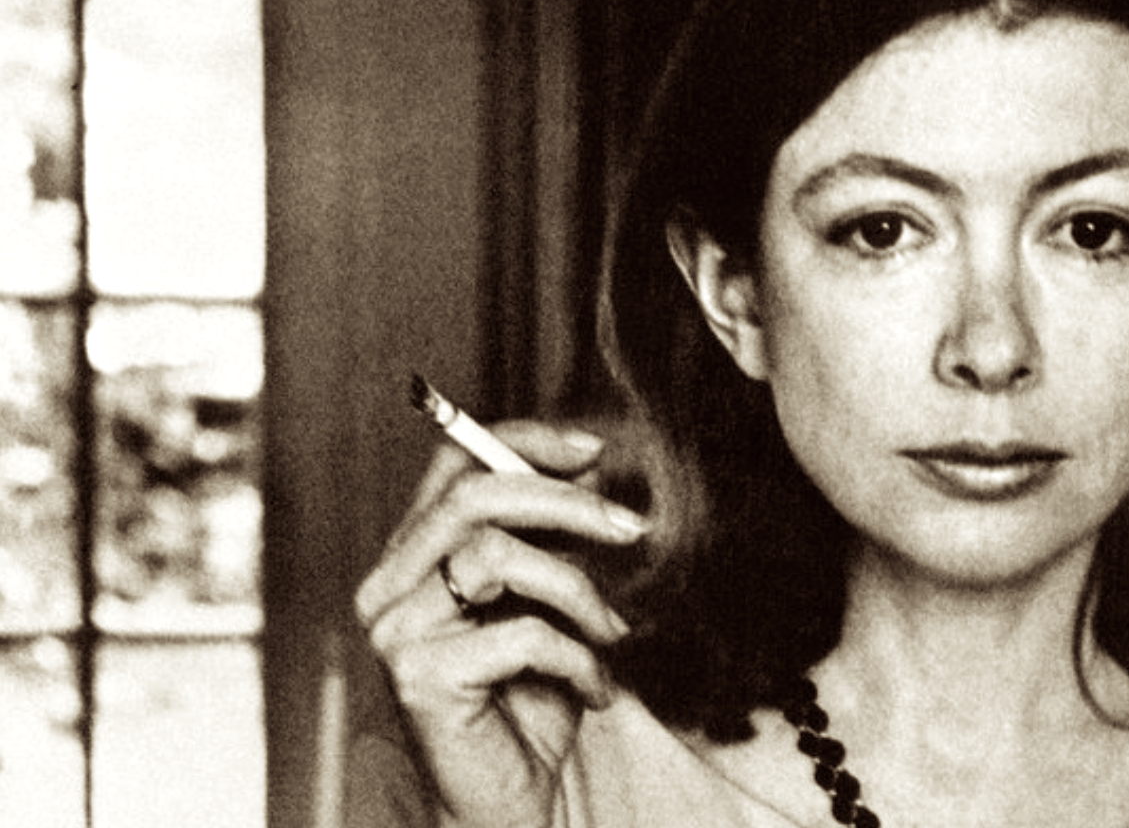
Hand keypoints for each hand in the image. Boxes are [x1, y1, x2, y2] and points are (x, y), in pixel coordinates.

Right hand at [354, 420, 647, 827]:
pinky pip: (520, 635)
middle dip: (568, 504)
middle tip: (633, 529)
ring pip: (496, 556)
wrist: (507, 803)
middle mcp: (389, 587)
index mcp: (413, 558)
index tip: (597, 451)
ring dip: (578, 591)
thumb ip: (552, 541)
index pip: (454, 465)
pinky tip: (597, 689)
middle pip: (473, 496)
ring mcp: (395, 632)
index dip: (523, 442)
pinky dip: (578, 658)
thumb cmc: (528, 703)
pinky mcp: (419, 679)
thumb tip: (591, 467)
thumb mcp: (550, 606)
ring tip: (612, 633)